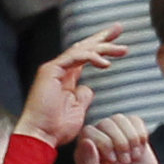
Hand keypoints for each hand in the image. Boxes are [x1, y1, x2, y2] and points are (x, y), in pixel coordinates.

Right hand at [17, 26, 127, 147]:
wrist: (41, 135)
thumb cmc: (57, 127)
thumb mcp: (77, 110)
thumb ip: (83, 96)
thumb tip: (89, 88)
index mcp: (67, 77)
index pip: (86, 56)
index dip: (102, 47)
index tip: (119, 43)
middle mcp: (60, 69)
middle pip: (83, 47)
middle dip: (102, 37)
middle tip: (119, 27)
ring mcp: (54, 69)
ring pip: (81, 50)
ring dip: (103, 48)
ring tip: (123, 50)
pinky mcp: (50, 71)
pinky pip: (73, 57)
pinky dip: (90, 58)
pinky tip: (105, 64)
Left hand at [74, 113, 161, 163]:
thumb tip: (86, 141)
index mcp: (85, 150)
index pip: (90, 131)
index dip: (104, 143)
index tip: (113, 161)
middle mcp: (99, 139)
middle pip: (107, 123)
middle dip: (121, 143)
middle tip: (124, 161)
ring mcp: (116, 134)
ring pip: (121, 119)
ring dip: (132, 139)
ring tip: (132, 156)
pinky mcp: (132, 133)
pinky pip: (135, 120)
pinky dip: (141, 134)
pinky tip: (140, 148)